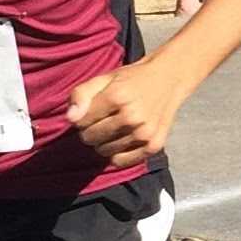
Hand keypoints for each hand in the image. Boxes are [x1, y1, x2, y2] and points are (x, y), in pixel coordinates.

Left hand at [66, 50, 189, 162]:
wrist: (170, 79)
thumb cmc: (132, 79)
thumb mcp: (105, 78)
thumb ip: (82, 94)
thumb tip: (70, 119)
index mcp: (117, 96)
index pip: (80, 121)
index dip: (81, 117)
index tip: (92, 110)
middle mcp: (132, 117)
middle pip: (90, 138)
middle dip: (90, 130)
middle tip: (102, 120)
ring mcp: (144, 133)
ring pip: (103, 151)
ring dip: (103, 142)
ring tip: (113, 128)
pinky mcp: (153, 145)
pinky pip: (120, 161)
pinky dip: (116, 154)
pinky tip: (122, 139)